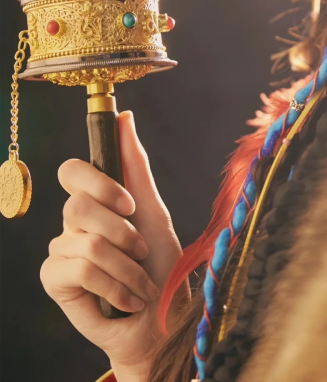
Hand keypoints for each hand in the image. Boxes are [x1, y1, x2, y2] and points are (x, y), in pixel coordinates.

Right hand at [40, 111, 189, 376]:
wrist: (161, 319)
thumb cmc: (161, 264)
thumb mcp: (154, 211)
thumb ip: (135, 166)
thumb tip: (125, 117)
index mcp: (97, 199)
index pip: (72, 170)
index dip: (98, 182)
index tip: (129, 204)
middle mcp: (74, 221)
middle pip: (78, 205)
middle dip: (122, 232)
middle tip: (141, 249)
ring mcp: (62, 248)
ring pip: (86, 242)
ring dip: (126, 267)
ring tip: (140, 281)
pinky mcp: (55, 279)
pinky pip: (79, 269)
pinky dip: (113, 286)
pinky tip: (126, 299)